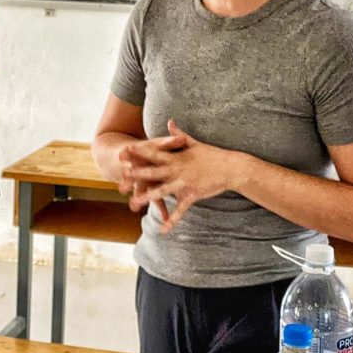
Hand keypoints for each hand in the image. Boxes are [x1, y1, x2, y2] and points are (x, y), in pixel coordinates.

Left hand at [121, 120, 238, 228]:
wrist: (231, 167)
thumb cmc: (212, 155)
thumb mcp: (194, 143)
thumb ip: (179, 135)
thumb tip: (170, 122)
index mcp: (176, 157)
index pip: (154, 153)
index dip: (138, 152)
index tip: (124, 151)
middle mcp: (177, 170)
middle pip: (153, 172)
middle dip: (136, 175)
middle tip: (121, 177)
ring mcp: (184, 183)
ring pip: (162, 191)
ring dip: (147, 198)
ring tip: (133, 204)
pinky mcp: (192, 194)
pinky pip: (180, 209)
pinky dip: (172, 220)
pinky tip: (163, 229)